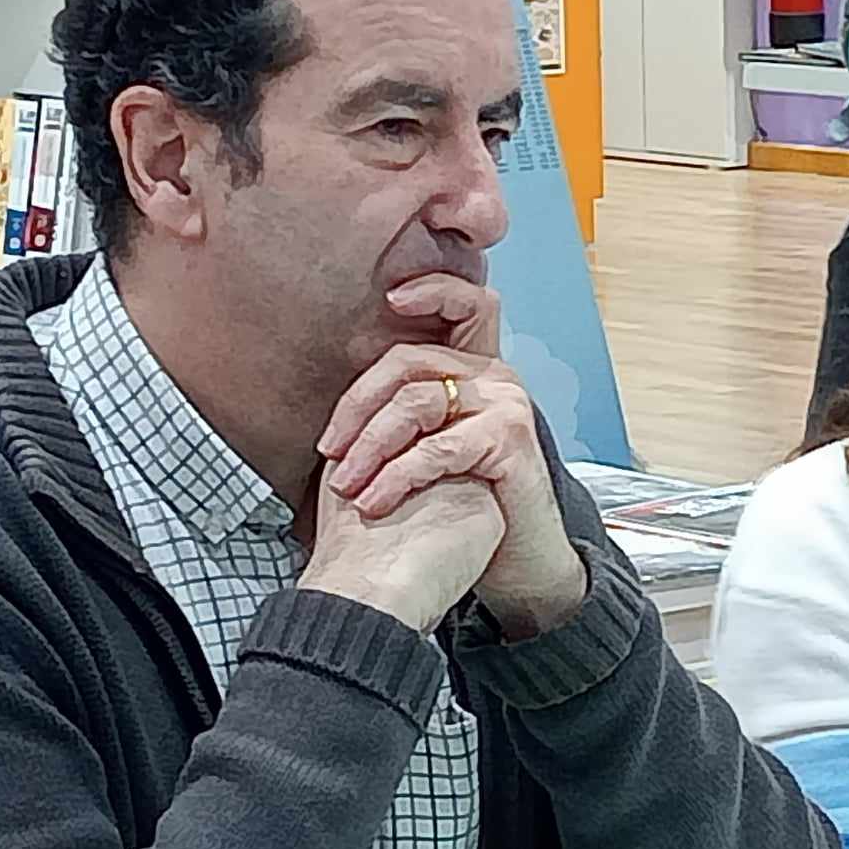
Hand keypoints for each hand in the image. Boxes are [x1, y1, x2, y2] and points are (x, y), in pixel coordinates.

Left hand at [317, 274, 586, 639]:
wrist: (519, 558)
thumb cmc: (469, 504)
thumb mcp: (434, 445)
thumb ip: (408, 411)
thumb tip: (344, 404)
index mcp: (479, 370)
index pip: (464, 305)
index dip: (432, 289)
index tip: (390, 299)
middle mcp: (498, 377)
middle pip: (410, 360)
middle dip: (357, 406)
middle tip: (329, 449)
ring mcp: (508, 405)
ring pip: (414, 403)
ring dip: (368, 448)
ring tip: (347, 488)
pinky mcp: (510, 440)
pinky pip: (436, 448)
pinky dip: (397, 477)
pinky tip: (376, 503)